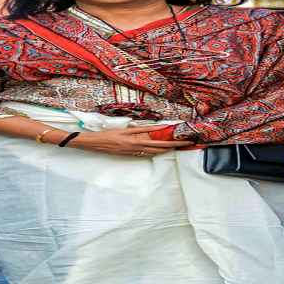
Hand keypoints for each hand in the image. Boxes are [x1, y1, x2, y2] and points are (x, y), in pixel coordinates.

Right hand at [68, 125, 192, 156]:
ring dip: (166, 149)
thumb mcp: (127, 129)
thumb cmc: (110, 134)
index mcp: (137, 140)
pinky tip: (160, 149)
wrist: (97, 143)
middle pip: (160, 148)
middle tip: (186, 143)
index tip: (183, 139)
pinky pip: (146, 154)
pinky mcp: (131, 155)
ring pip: (154, 152)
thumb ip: (142, 129)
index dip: (172, 141)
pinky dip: (155, 151)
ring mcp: (134, 153)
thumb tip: (156, 129)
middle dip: (174, 146)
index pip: (159, 141)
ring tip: (176, 145)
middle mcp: (137, 148)